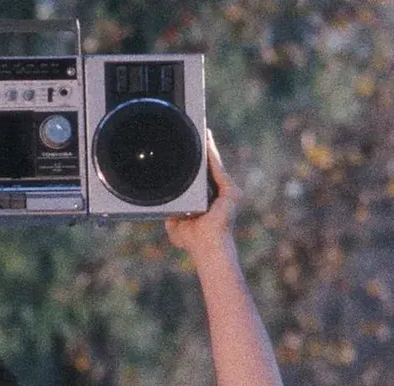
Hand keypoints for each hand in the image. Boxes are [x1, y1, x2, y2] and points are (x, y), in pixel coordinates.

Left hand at [163, 130, 237, 262]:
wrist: (206, 247)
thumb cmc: (192, 240)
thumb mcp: (175, 224)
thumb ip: (171, 214)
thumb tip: (162, 206)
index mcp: (206, 201)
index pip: (201, 178)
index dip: (195, 164)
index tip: (189, 149)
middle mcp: (218, 195)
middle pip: (209, 168)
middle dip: (203, 151)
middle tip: (197, 132)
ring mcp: (226, 193)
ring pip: (215, 166)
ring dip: (209, 148)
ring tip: (202, 131)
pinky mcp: (231, 192)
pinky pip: (219, 169)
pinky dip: (212, 156)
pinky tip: (207, 142)